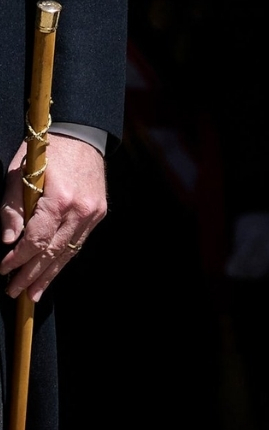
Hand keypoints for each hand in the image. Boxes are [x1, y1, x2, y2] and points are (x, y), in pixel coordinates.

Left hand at [1, 134, 107, 301]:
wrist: (81, 135)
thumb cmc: (45, 151)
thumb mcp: (19, 173)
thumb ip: (12, 209)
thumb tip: (8, 242)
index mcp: (59, 198)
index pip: (36, 240)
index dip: (18, 259)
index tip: (3, 269)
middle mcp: (79, 210)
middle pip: (52, 252)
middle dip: (31, 275)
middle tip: (14, 292)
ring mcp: (92, 214)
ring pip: (67, 253)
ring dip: (48, 275)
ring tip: (33, 294)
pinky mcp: (98, 214)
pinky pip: (77, 243)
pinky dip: (62, 260)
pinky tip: (51, 272)